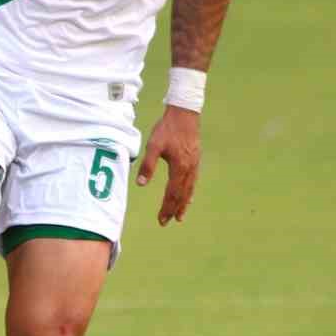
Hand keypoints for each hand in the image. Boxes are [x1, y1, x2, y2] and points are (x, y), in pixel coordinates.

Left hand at [136, 105, 200, 225]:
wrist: (184, 113)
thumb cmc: (167, 129)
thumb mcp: (153, 145)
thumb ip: (147, 165)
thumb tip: (140, 184)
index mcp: (179, 167)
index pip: (172, 194)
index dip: (166, 208)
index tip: (161, 219)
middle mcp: (189, 169)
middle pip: (181, 195)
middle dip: (174, 209)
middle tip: (166, 222)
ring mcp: (194, 164)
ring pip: (189, 189)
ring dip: (183, 204)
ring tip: (180, 216)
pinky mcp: (195, 159)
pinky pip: (193, 181)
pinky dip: (189, 192)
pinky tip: (188, 195)